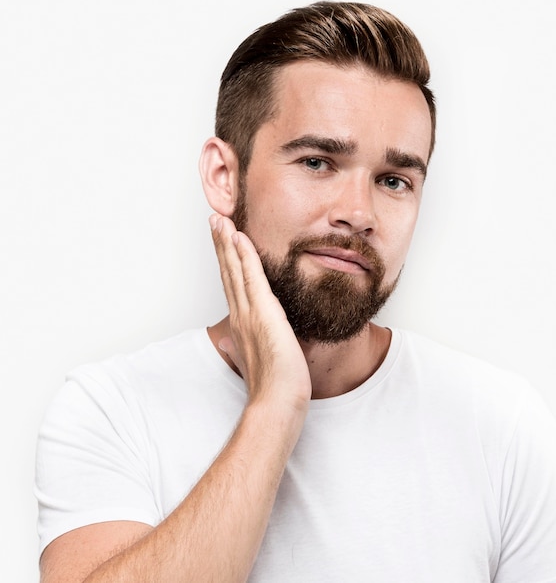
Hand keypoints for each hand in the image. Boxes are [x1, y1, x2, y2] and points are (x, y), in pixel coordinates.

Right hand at [210, 214, 311, 413]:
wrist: (277, 401)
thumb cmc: (271, 385)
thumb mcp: (252, 361)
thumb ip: (237, 348)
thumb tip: (224, 343)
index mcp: (240, 324)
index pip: (230, 285)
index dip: (224, 261)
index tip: (220, 241)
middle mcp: (240, 315)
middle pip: (227, 272)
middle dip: (220, 244)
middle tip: (214, 220)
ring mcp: (248, 312)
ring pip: (234, 270)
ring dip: (226, 242)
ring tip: (219, 220)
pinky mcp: (262, 312)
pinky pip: (251, 276)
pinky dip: (244, 254)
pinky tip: (238, 237)